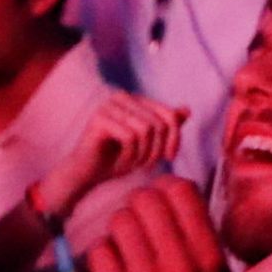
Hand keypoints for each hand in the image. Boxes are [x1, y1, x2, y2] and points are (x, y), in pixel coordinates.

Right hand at [33, 92, 187, 226]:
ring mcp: (108, 106)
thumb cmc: (115, 159)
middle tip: (147, 166)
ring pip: (146, 129)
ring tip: (134, 165)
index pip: (169, 114)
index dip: (175, 138)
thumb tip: (187, 109)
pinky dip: (130, 156)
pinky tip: (122, 164)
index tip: (170, 158)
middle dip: (157, 149)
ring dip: (144, 154)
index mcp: (134, 100)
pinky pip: (130, 136)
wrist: (84, 174)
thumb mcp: (147, 144)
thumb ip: (164, 126)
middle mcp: (121, 97)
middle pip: (159, 123)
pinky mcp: (99, 118)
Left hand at [84, 179, 228, 271]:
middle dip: (134, 209)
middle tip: (134, 231)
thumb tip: (169, 186)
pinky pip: (99, 252)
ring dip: (115, 233)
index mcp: (211, 258)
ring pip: (119, 222)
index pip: (181, 191)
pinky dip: (101, 257)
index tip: (156, 206)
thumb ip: (197, 237)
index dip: (161, 190)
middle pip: (145, 200)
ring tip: (124, 254)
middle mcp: (184, 269)